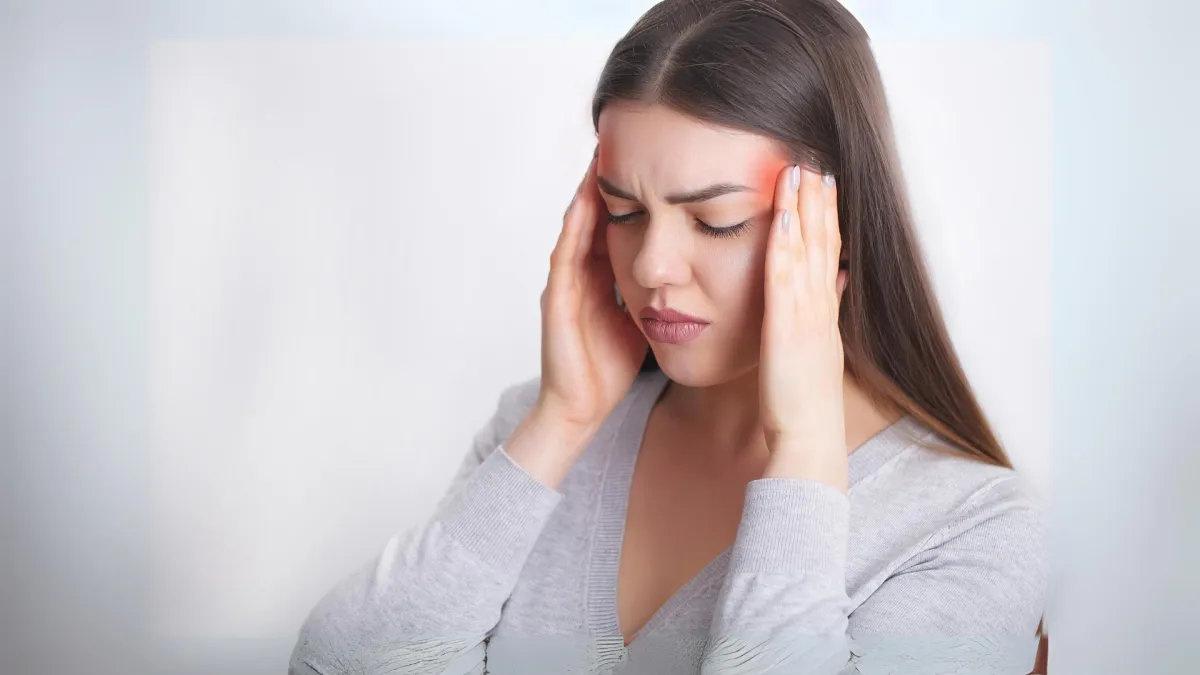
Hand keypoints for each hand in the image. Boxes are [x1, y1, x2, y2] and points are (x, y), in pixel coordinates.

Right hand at [535, 150, 648, 430]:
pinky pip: (566, 253)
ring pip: (578, 224)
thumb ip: (662, 285)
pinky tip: (586, 200)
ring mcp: (566, 282)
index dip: (636, 188)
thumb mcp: (646, 315)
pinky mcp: (556, 299)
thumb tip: (700, 263)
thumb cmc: (613, 366)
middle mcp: (583, 271)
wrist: (580, 408)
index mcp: (605, 273)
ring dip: (588, 189)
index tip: (657, 153)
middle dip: (612, 176)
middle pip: (598, 212)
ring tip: (603, 152)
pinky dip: (575, 225)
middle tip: (625, 134)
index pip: (622, 218)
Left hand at [758, 164, 849, 490]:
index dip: (827, 217)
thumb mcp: (819, 352)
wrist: (809, 442)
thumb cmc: (806, 405)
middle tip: (816, 159)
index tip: (823, 182)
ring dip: (805, 210)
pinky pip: (786, 279)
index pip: (829, 254)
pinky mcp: (788, 329)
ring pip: (809, 252)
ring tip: (800, 170)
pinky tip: (783, 215)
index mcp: (824, 313)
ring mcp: (807, 316)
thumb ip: (826, 314)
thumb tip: (839, 279)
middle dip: (820, 200)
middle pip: (824, 243)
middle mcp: (820, 308)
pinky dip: (787, 244)